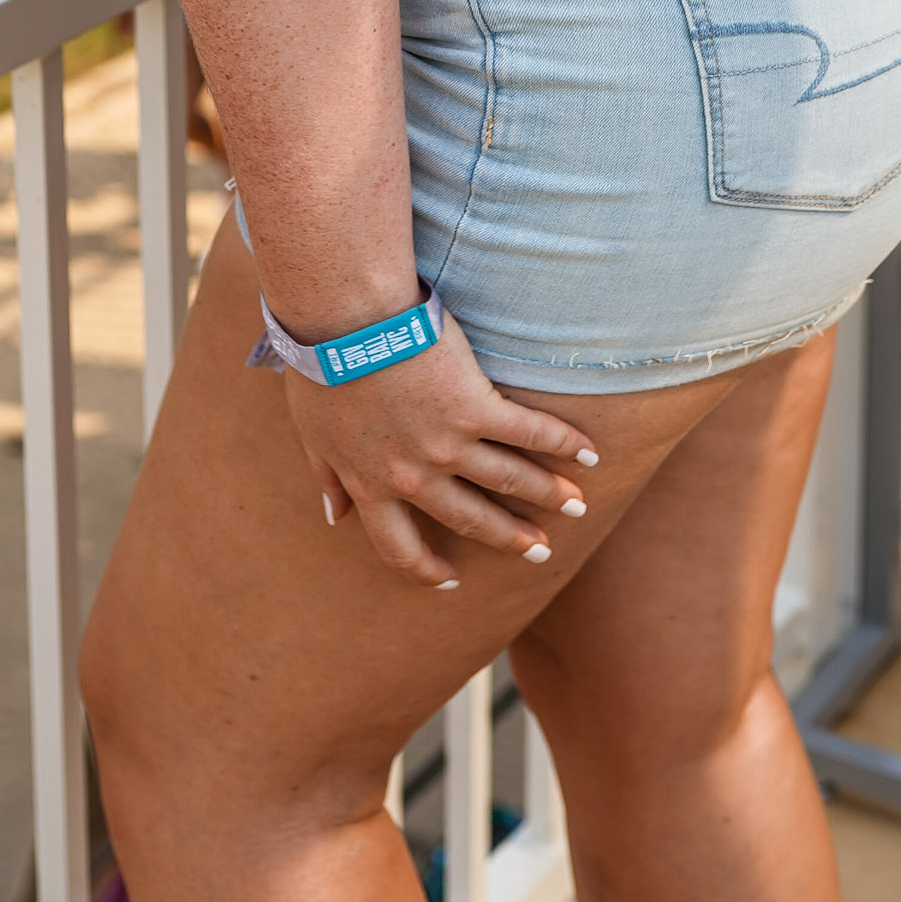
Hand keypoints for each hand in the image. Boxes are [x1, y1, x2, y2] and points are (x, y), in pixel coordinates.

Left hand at [278, 308, 598, 589]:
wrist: (342, 319)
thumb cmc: (320, 366)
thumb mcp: (311, 434)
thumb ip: (327, 479)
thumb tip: (334, 517)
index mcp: (371, 485)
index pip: (399, 548)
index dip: (425, 571)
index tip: (449, 582)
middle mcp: (414, 476)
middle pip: (470, 520)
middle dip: (509, 539)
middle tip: (539, 552)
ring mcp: (448, 444)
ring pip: (508, 481)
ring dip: (547, 497)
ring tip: (576, 507)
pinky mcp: (475, 406)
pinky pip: (529, 434)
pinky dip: (564, 444)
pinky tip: (589, 454)